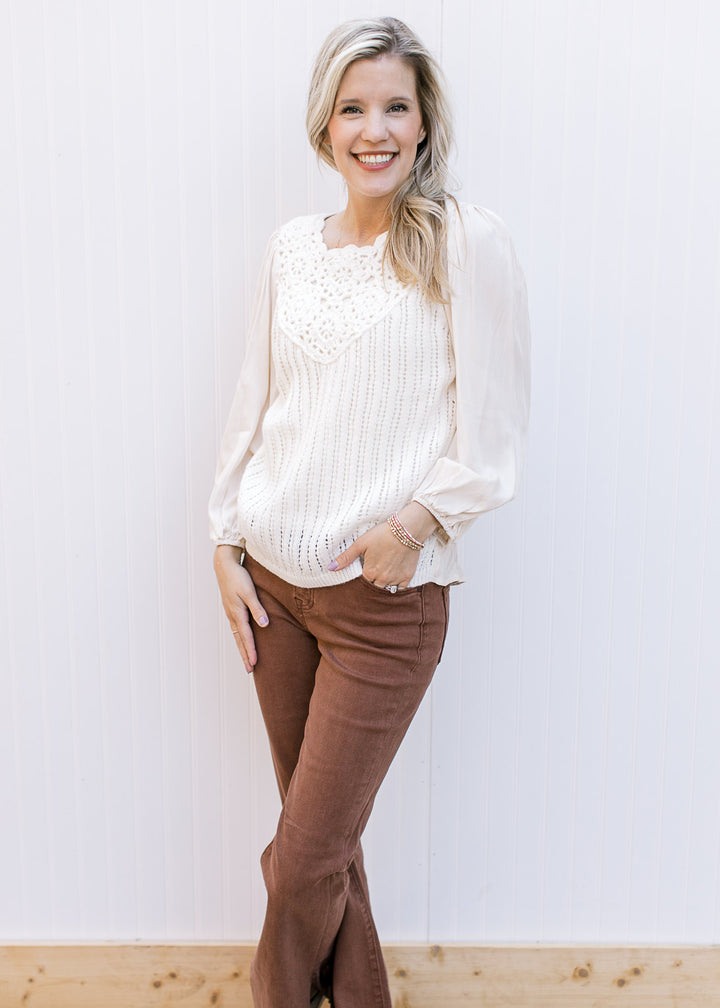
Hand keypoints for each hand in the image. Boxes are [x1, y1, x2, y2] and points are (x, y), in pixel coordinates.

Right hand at [213, 545, 268, 671]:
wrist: (224, 565)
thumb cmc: (239, 577)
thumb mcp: (250, 592)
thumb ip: (257, 609)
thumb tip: (265, 625)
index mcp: (237, 613)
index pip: (246, 637)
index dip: (251, 651)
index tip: (254, 664)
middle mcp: (232, 615)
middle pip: (240, 640)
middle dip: (245, 655)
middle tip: (250, 670)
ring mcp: (230, 612)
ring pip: (237, 635)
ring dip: (242, 648)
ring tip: (247, 660)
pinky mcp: (231, 608)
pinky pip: (236, 627)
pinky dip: (240, 637)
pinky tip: (242, 640)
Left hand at [329, 502, 437, 589]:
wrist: (407, 529)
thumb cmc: (382, 534)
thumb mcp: (361, 543)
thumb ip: (346, 557)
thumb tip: (330, 568)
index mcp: (369, 572)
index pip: (361, 584)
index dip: (362, 578)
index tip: (364, 571)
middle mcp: (382, 579)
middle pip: (374, 588)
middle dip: (372, 584)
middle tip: (374, 574)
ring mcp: (396, 579)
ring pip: (386, 590)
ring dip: (383, 585)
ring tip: (383, 574)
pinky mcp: (407, 577)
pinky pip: (400, 590)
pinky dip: (396, 586)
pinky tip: (394, 578)